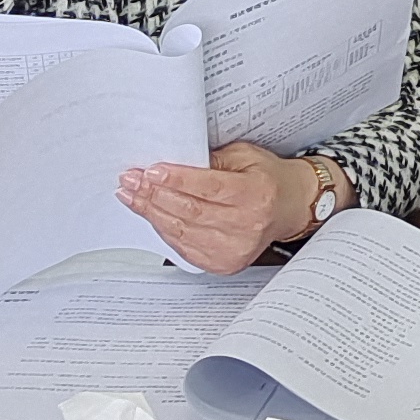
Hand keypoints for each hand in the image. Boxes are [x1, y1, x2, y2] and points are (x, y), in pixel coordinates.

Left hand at [120, 141, 305, 274]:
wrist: (288, 207)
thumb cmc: (267, 179)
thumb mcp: (246, 156)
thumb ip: (212, 159)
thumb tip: (175, 163)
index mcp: (255, 194)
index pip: (209, 188)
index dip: (176, 180)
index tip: (150, 171)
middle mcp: (246, 225)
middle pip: (190, 211)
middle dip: (154, 195)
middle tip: (131, 181)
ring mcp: (234, 248)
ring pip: (182, 231)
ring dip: (152, 213)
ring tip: (132, 196)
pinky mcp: (224, 263)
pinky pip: (184, 247)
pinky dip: (163, 230)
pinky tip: (151, 216)